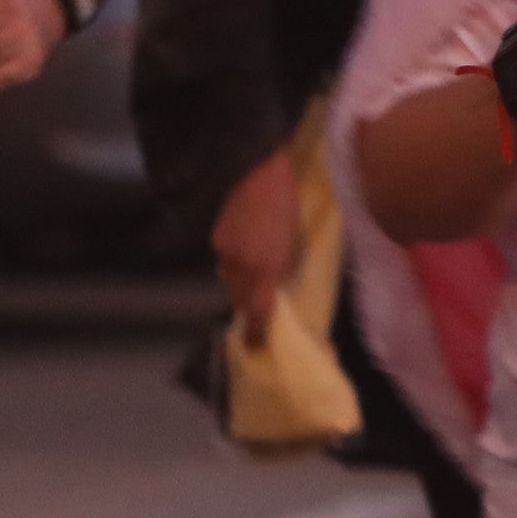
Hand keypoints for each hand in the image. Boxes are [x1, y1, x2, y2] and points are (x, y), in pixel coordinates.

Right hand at [213, 150, 303, 335]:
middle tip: (259, 307)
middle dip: (250, 304)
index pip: (259, 310)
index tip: (255, 346)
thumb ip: (287, 267)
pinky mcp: (217, 237)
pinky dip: (237, 259)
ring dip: (244, 279)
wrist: (257, 171)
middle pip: (241, 297)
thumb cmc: (289, 204)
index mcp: (266, 267)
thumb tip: (277, 284)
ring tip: (257, 267)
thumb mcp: (298, 241)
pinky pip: (227, 258)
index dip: (256, 331)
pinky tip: (248, 245)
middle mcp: (242, 265)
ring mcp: (226, 251)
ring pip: (232, 277)